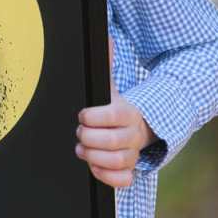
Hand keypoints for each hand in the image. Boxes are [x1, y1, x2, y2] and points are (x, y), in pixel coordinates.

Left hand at [75, 36, 157, 187]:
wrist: (137, 126)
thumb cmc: (115, 106)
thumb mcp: (110, 85)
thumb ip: (107, 64)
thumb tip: (105, 37)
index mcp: (128, 112)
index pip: (113, 116)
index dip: (93, 117)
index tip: (83, 115)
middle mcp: (133, 135)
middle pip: (113, 142)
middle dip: (89, 137)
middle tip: (80, 132)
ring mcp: (132, 154)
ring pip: (117, 162)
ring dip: (93, 156)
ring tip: (83, 148)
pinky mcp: (128, 171)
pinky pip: (122, 181)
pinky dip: (106, 176)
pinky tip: (95, 165)